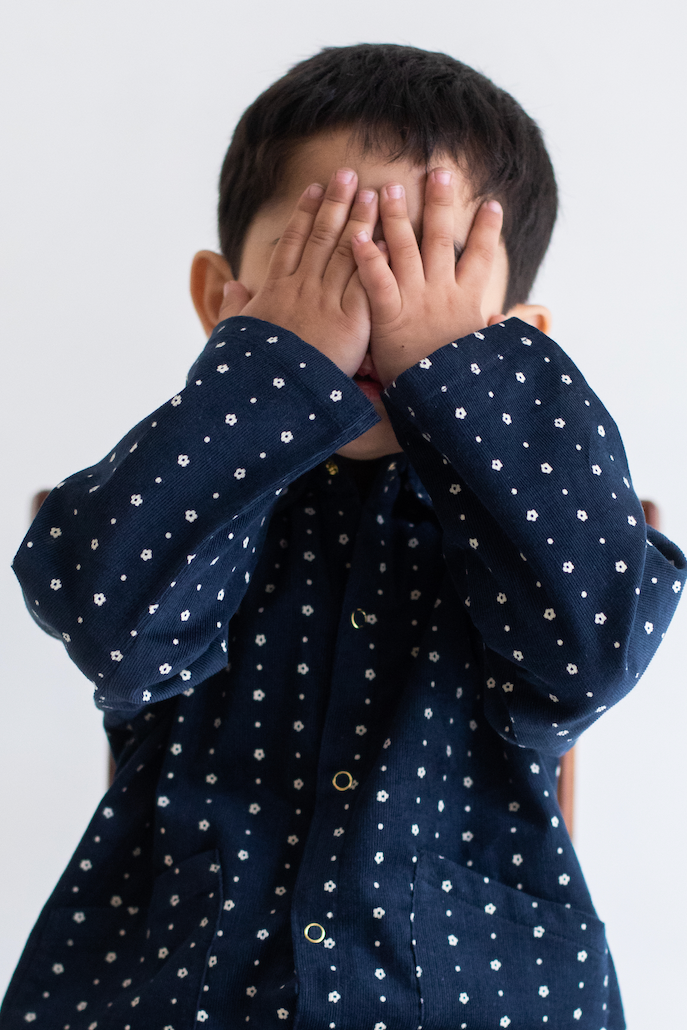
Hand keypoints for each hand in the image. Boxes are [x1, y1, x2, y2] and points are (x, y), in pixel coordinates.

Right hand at [216, 169, 378, 377]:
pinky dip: (376, 258)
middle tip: (349, 174)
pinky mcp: (350, 321)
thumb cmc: (252, 370)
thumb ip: (234, 308)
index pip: (293, 242)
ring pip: (346, 251)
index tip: (314, 188)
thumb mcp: (236, 336)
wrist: (274, 396)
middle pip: (322, 236)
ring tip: (373, 193)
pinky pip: (366, 282)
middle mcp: (301, 288)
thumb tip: (231, 287)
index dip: (304, 212)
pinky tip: (387, 237)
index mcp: (275, 290)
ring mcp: (326, 302)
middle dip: (336, 202)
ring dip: (360, 220)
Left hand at [351, 169, 504, 385]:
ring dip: (400, 216)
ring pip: (407, 249)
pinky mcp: (388, 316)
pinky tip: (359, 233)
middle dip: (442, 203)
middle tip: (439, 172)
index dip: (489, 230)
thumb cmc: (457, 380)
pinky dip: (368, 256)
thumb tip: (512, 319)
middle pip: (444, 239)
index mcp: (468, 301)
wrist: (435, 404)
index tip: (493, 204)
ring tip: (393, 187)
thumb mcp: (483, 354)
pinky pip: (377, 280)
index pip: (483, 257)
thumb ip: (495, 332)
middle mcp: (443, 293)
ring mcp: (415, 301)